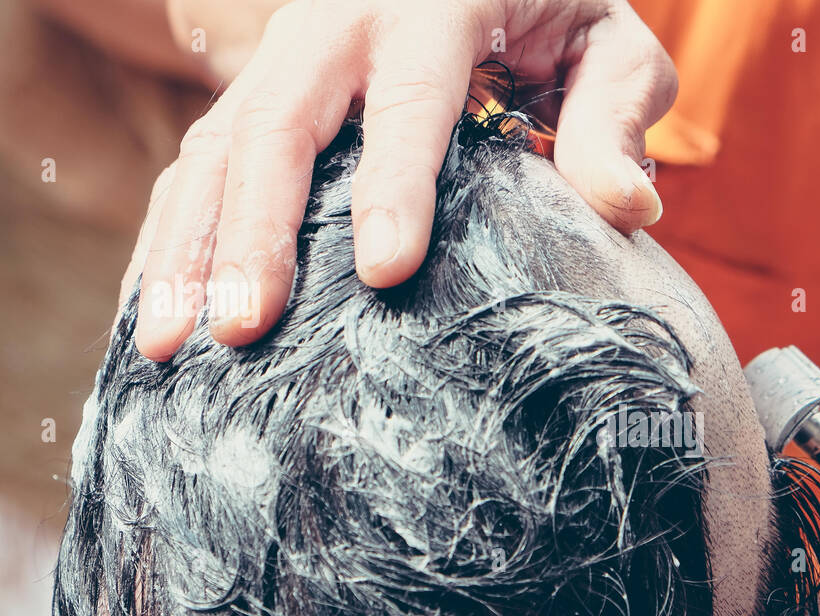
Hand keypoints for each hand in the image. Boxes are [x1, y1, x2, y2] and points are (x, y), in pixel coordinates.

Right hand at [129, 0, 675, 359]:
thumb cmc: (560, 13)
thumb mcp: (613, 50)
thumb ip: (616, 117)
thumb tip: (630, 207)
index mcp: (435, 2)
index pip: (411, 100)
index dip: (393, 184)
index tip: (384, 271)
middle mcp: (342, 19)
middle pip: (280, 123)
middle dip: (255, 230)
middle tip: (240, 329)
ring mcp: (290, 53)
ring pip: (219, 145)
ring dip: (187, 244)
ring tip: (162, 341)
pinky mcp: (262, 86)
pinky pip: (202, 157)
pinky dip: (173, 232)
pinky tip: (153, 305)